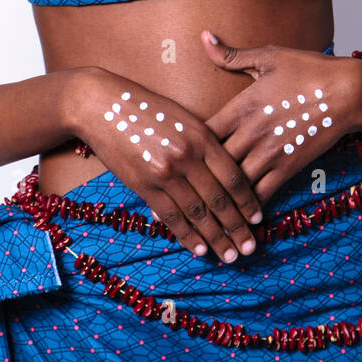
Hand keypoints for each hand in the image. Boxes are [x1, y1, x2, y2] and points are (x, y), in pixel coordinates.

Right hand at [69, 67, 263, 262]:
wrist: (103, 105)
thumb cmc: (146, 108)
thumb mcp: (184, 117)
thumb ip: (205, 143)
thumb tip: (224, 174)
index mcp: (202, 136)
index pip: (233, 176)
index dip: (248, 201)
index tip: (258, 219)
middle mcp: (187, 155)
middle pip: (219, 199)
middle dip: (237, 228)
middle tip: (250, 248)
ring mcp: (164, 172)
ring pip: (197, 213)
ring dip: (216, 238)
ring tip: (230, 256)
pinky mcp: (143, 185)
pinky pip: (171, 216)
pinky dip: (187, 235)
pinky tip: (200, 250)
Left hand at [200, 31, 361, 204]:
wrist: (349, 90)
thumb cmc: (308, 69)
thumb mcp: (268, 57)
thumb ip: (231, 55)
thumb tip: (204, 36)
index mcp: (242, 105)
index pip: (204, 131)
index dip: (187, 144)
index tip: (178, 151)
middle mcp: (252, 132)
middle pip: (213, 161)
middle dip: (199, 174)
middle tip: (184, 186)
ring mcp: (270, 152)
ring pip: (235, 182)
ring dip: (221, 194)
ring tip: (205, 207)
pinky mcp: (289, 166)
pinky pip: (263, 192)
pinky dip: (249, 206)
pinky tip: (238, 215)